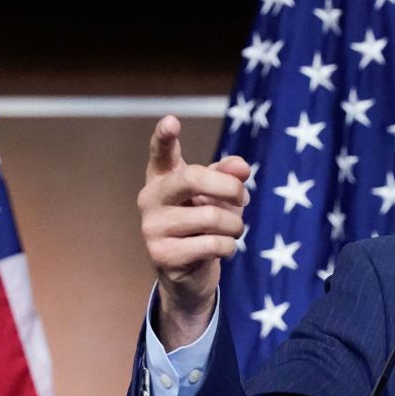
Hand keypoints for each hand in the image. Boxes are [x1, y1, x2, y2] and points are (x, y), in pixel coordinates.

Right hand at [137, 115, 249, 348]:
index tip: (171, 121)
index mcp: (163, 178)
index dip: (164, 137)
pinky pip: (212, 244)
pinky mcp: (161, 255)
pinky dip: (228, 247)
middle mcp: (150, 198)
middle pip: (193, 178)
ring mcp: (152, 227)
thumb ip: (229, 176)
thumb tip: (241, 167)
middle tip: (244, 199)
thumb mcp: (219, 196)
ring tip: (232, 231)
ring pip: (211, 217)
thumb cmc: (205, 225)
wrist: (189, 274)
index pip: (161, 153)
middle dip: (229, 187)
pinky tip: (222, 250)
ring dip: (235, 226)